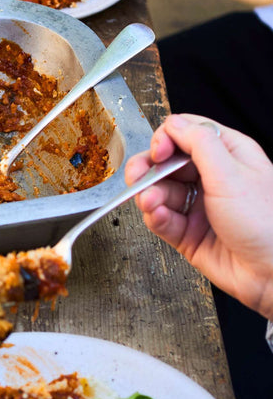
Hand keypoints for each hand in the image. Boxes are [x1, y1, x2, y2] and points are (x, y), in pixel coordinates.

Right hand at [125, 113, 272, 318]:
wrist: (272, 273)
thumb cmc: (266, 224)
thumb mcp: (231, 174)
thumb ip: (199, 143)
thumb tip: (173, 124)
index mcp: (228, 155)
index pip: (186, 133)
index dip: (166, 139)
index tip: (158, 153)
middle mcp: (212, 178)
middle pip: (166, 162)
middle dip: (149, 169)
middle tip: (139, 177)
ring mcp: (199, 206)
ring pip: (160, 192)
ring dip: (150, 196)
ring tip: (150, 203)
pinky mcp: (188, 233)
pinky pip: (162, 219)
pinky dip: (156, 217)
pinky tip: (158, 216)